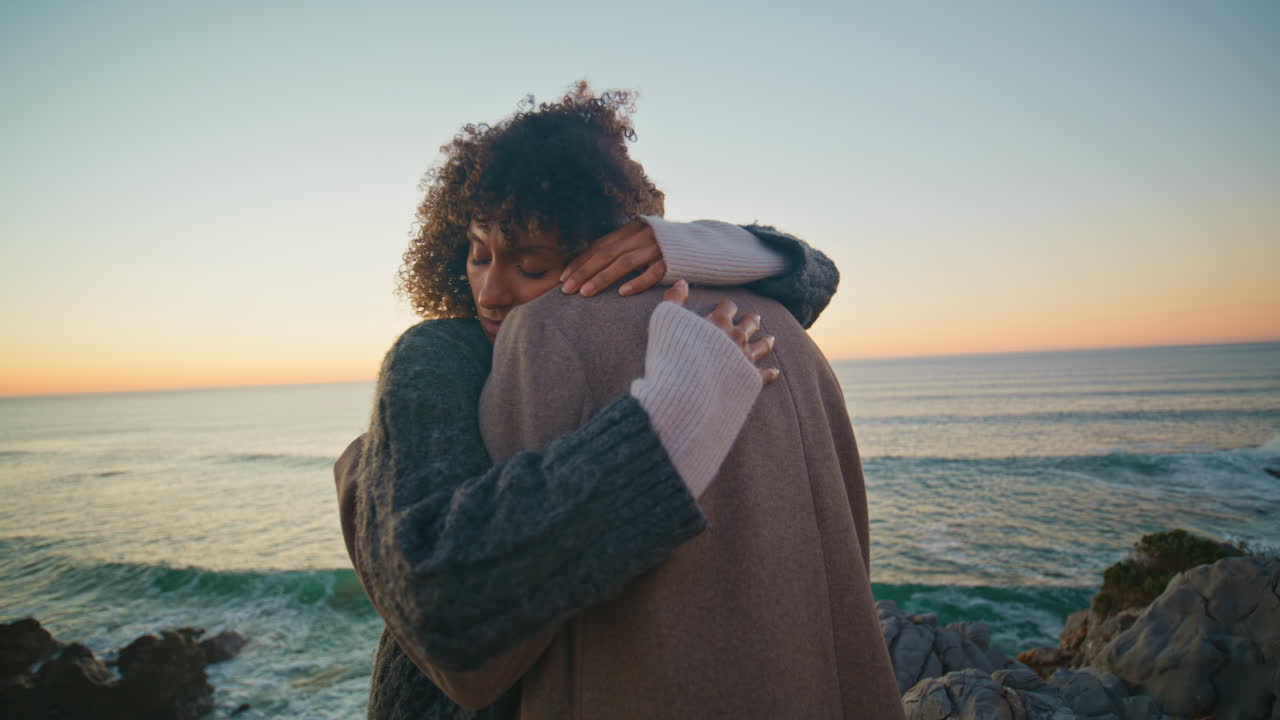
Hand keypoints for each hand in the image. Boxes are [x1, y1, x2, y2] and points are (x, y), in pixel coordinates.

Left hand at [560, 219, 666, 296]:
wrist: (703, 245)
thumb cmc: (665, 248)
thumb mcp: (641, 241)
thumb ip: (621, 249)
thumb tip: (591, 267)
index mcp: (631, 230)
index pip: (600, 245)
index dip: (581, 261)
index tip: (563, 278)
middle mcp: (642, 236)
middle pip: (607, 253)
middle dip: (584, 271)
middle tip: (566, 289)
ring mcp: (658, 249)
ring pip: (625, 263)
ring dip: (603, 278)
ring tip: (585, 292)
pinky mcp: (673, 262)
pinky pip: (653, 273)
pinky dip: (637, 283)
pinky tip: (622, 293)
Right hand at [663, 280, 780, 385]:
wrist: (686, 386)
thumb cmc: (674, 352)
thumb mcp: (667, 320)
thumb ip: (674, 299)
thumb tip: (681, 282)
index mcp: (718, 322)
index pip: (728, 307)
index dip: (727, 306)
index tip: (727, 307)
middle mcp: (735, 337)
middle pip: (749, 324)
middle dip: (751, 321)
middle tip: (755, 319)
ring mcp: (744, 358)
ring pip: (761, 346)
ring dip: (765, 342)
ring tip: (770, 339)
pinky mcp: (749, 378)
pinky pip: (764, 374)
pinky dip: (770, 373)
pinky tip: (774, 372)